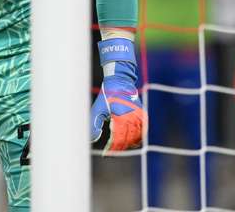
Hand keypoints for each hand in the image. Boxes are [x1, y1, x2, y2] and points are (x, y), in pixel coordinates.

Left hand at [90, 38, 146, 153]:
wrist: (120, 82)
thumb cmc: (108, 95)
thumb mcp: (98, 109)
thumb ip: (94, 124)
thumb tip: (92, 139)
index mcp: (121, 117)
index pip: (118, 139)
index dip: (113, 148)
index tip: (107, 153)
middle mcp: (132, 118)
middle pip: (128, 140)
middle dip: (120, 147)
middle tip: (112, 151)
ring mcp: (139, 117)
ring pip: (136, 137)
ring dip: (128, 144)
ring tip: (119, 147)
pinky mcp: (142, 115)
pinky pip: (142, 131)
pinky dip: (137, 138)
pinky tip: (130, 141)